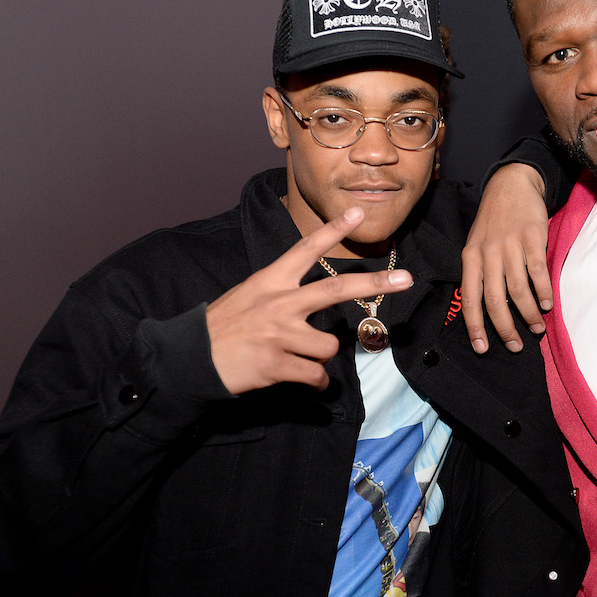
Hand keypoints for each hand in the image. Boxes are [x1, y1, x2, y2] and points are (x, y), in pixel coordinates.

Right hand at [206, 207, 412, 393]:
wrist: (190, 358)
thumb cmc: (225, 327)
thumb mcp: (249, 296)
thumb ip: (282, 293)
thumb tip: (316, 302)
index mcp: (271, 280)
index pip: (307, 250)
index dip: (333, 230)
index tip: (358, 212)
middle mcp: (278, 302)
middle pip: (336, 289)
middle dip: (375, 285)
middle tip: (406, 280)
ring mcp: (278, 333)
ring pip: (329, 347)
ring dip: (323, 359)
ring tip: (302, 361)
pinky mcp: (276, 364)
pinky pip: (316, 376)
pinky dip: (316, 384)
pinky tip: (304, 381)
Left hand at [460, 163, 550, 353]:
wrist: (511, 184)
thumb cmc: (494, 221)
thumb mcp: (477, 245)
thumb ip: (480, 273)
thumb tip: (487, 310)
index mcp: (470, 258)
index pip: (469, 299)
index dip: (475, 327)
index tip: (482, 348)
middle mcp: (487, 253)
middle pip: (494, 300)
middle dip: (504, 328)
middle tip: (515, 345)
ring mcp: (509, 245)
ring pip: (517, 290)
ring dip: (528, 313)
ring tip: (536, 327)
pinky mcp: (531, 237)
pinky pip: (537, 271)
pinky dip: (543, 292)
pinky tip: (547, 304)